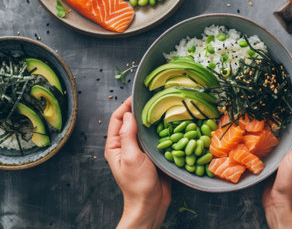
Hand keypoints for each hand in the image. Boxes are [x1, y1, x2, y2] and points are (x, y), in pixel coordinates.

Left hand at [104, 97, 170, 228]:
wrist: (150, 204)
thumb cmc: (138, 184)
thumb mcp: (131, 157)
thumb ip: (128, 135)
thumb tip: (127, 114)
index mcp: (115, 146)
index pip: (117, 119)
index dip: (125, 106)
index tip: (136, 96)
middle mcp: (126, 146)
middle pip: (130, 122)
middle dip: (139, 110)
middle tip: (152, 99)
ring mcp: (139, 150)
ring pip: (144, 129)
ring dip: (151, 120)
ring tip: (162, 108)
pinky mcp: (152, 154)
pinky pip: (155, 138)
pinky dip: (161, 130)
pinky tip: (169, 124)